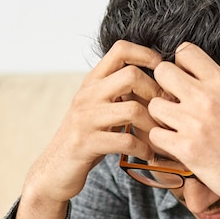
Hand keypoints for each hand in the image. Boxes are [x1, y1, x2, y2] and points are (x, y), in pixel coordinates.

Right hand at [14, 40, 163, 218]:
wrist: (54, 169)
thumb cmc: (85, 138)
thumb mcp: (98, 107)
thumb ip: (118, 92)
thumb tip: (155, 81)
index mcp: (92, 82)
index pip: (120, 49)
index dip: (147, 55)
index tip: (162, 71)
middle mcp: (88, 95)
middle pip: (131, 75)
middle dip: (155, 92)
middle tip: (165, 110)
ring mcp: (86, 119)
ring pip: (133, 109)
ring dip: (153, 125)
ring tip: (159, 136)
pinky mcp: (87, 143)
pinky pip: (126, 141)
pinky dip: (143, 149)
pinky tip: (147, 153)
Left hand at [149, 44, 219, 218]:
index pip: (185, 51)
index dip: (180, 66)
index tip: (185, 83)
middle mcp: (208, 99)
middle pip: (162, 72)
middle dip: (164, 88)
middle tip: (174, 105)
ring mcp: (196, 124)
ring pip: (154, 105)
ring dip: (160, 118)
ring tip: (175, 129)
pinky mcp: (187, 150)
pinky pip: (154, 135)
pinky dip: (161, 143)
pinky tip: (175, 147)